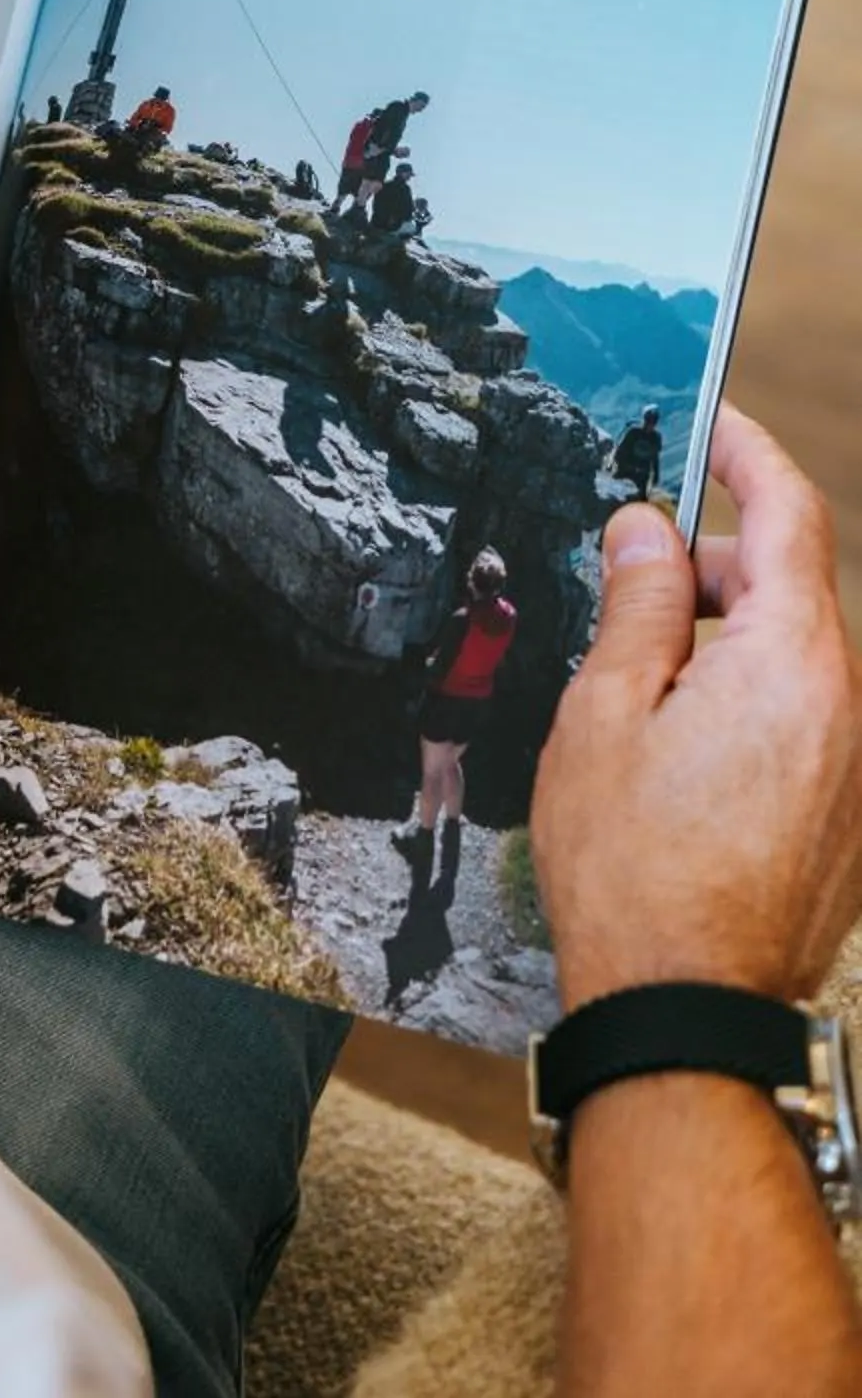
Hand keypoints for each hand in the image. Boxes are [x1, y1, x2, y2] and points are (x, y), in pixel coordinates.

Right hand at [532, 406, 861, 1008]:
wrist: (688, 1014)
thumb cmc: (635, 874)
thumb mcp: (604, 712)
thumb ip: (637, 605)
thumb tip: (647, 530)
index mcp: (793, 661)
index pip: (788, 512)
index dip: (746, 452)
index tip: (709, 425)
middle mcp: (849, 704)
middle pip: (788, 585)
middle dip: (709, 564)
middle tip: (625, 580)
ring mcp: (857, 766)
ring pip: (793, 655)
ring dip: (722, 640)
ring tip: (637, 685)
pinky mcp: (848, 816)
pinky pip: (805, 719)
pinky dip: (745, 700)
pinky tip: (676, 745)